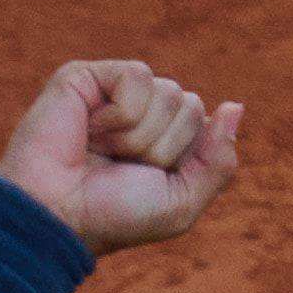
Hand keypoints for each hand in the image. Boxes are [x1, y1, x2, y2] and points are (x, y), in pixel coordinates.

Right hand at [0, 57, 246, 253]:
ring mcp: (114, 92)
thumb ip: (217, 160)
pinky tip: (89, 130)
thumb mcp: (180, 204)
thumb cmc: (112, 215)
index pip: (205, 122)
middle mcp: (142, 113)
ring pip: (168, 91)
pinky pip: (137, 77)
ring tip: (101, 151)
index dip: (183, 156)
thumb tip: (235, 105)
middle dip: (161, 147)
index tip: (146, 180)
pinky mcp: (88, 76)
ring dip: (138, 135)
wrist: (57, 214)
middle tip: (119, 166)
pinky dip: (120, 114)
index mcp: (165, 140)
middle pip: (190, 105)